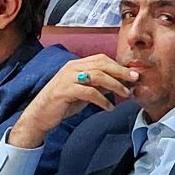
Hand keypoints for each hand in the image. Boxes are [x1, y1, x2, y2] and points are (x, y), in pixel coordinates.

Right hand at [7, 56, 136, 148]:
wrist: (40, 115)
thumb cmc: (64, 103)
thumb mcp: (85, 92)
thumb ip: (99, 86)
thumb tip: (119, 85)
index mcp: (77, 65)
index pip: (101, 59)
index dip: (119, 66)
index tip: (133, 74)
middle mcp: (72, 67)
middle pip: (102, 64)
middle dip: (121, 72)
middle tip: (135, 80)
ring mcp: (67, 78)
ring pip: (97, 76)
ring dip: (115, 85)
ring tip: (125, 95)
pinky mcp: (65, 91)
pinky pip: (89, 92)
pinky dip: (102, 100)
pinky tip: (109, 107)